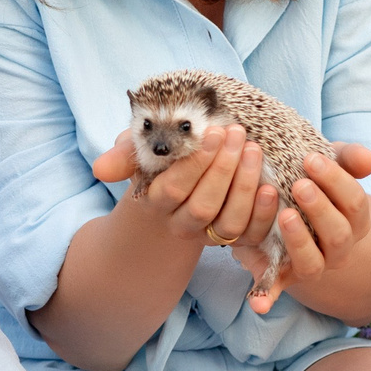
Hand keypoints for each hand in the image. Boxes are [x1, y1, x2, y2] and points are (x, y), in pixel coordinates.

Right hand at [90, 124, 278, 251]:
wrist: (177, 195)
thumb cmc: (162, 162)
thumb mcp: (140, 152)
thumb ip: (124, 155)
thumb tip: (101, 169)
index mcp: (156, 200)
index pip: (174, 188)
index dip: (196, 162)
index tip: (214, 130)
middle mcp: (181, 224)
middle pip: (203, 206)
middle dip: (223, 169)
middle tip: (237, 133)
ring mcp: (209, 235)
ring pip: (228, 222)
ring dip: (244, 186)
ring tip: (253, 150)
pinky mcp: (235, 240)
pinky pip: (251, 235)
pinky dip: (262, 214)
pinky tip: (269, 186)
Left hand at [259, 144, 370, 300]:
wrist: (284, 210)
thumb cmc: (310, 182)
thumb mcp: (327, 166)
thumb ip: (348, 159)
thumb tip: (369, 160)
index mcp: (354, 221)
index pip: (355, 203)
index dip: (336, 181)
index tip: (311, 158)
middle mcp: (338, 249)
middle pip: (338, 235)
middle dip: (321, 209)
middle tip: (299, 185)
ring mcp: (312, 265)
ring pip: (312, 263)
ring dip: (300, 241)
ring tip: (284, 215)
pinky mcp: (282, 277)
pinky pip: (276, 290)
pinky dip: (267, 298)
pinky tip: (258, 305)